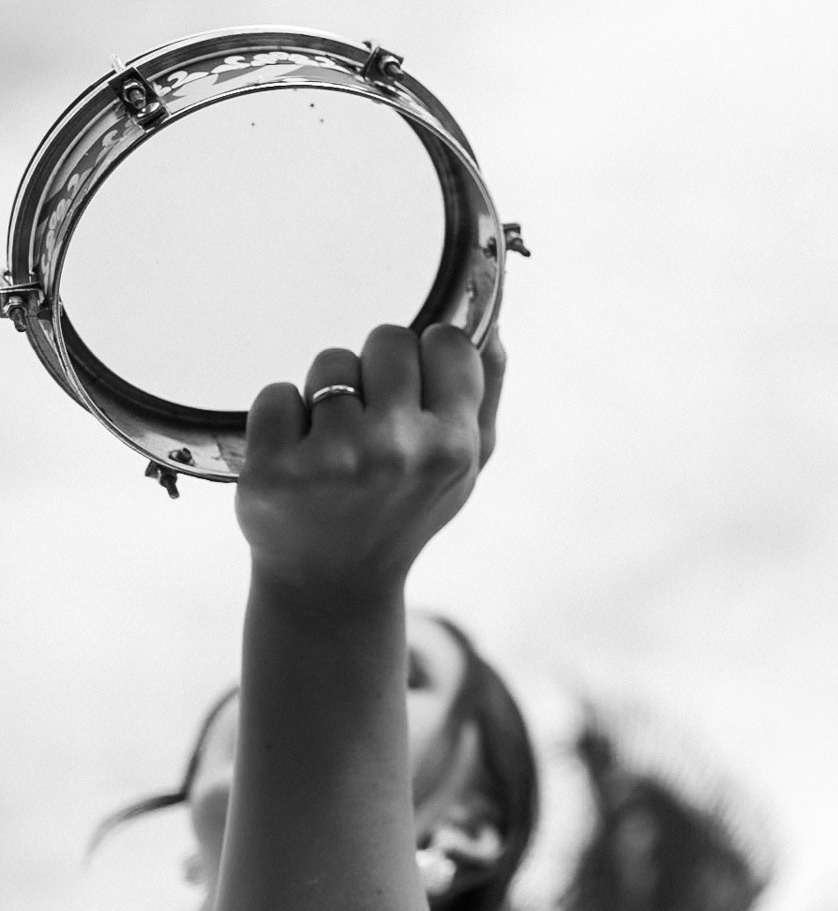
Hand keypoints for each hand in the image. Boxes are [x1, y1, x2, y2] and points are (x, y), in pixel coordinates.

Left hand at [236, 324, 505, 594]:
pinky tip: (296, 453)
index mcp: (453, 446)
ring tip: (334, 438)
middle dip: (377, 368)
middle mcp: (398, 450)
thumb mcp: (466, 464)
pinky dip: (281, 416)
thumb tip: (489, 327)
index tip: (417, 385)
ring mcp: (334, 460)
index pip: (446, 341)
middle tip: (373, 414)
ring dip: (328, 391)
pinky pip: (275, 394)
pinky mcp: (275, 469)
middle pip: (388, 339)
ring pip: (330, 362)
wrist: (332, 583)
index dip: (428, 355)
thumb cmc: (405, 510)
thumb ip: (485, 394)